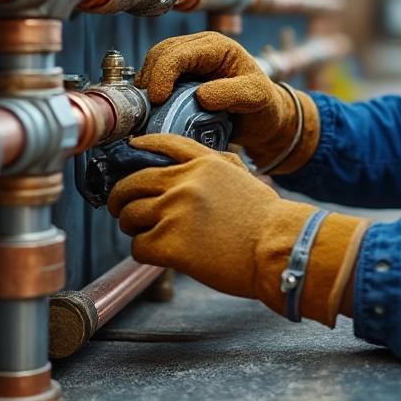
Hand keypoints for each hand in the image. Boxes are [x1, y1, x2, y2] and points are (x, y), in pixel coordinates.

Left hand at [108, 133, 367, 326]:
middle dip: (122, 199)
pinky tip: (160, 256)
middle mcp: (185, 182)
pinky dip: (144, 253)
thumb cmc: (267, 220)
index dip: (139, 148)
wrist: (278, 249)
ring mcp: (174, 212)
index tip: (128, 151)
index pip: (161, 144)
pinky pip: (138, 247)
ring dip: (133, 228)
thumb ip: (216, 167)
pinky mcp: (169, 244)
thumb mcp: (243, 178)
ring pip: (130, 215)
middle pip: (131, 183)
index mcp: (204, 163)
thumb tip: (190, 169)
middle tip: (124, 210)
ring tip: (146, 235)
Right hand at [136, 31, 318, 172]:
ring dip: (148, 83)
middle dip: (151, 78)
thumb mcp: (256, 98)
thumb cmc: (263, 105)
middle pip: (161, 53)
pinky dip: (152, 90)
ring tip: (148, 108)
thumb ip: (232, 94)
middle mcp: (200, 48)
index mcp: (217, 46)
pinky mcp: (182, 76)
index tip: (158, 99)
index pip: (180, 53)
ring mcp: (189, 60)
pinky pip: (158, 77)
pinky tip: (152, 107)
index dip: (163, 74)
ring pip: (155, 63)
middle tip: (148, 106)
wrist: (263, 118)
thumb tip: (200, 95)